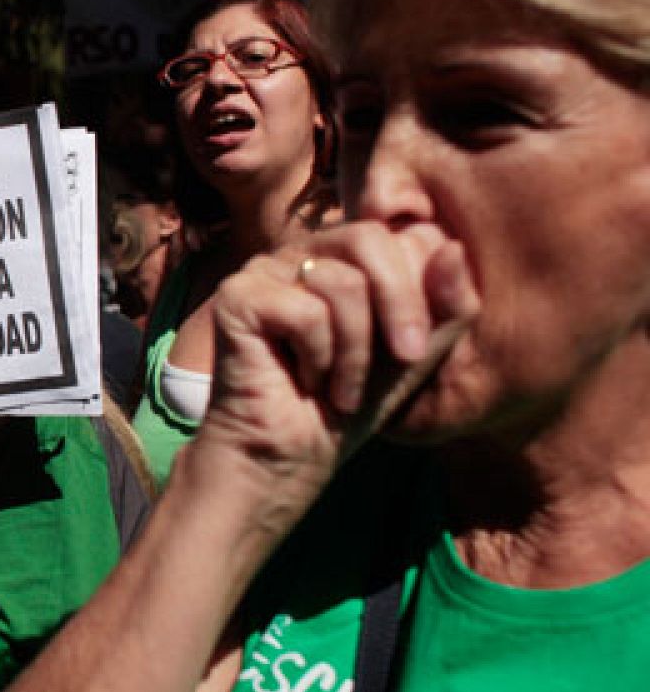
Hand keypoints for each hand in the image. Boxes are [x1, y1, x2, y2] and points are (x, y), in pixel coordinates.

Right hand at [196, 221, 478, 509]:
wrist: (288, 458)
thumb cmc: (349, 406)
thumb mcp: (418, 355)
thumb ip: (447, 305)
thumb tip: (454, 247)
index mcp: (344, 255)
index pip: (402, 233)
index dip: (424, 288)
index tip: (419, 347)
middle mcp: (302, 252)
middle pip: (370, 239)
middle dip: (402, 305)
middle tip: (407, 357)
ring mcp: (264, 270)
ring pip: (341, 282)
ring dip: (356, 350)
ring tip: (342, 387)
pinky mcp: (237, 297)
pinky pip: (305, 312)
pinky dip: (319, 358)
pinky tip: (305, 381)